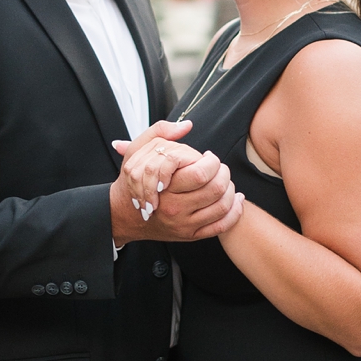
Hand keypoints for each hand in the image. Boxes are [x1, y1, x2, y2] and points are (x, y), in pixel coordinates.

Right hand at [109, 131, 242, 243]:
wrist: (124, 215)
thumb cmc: (133, 182)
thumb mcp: (138, 151)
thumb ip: (161, 132)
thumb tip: (187, 124)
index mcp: (165, 187)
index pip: (201, 173)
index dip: (212, 161)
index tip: (208, 157)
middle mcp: (175, 208)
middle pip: (215, 188)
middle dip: (224, 173)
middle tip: (220, 168)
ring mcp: (184, 224)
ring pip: (222, 205)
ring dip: (231, 189)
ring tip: (225, 181)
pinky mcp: (191, 235)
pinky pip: (222, 225)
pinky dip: (235, 211)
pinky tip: (236, 199)